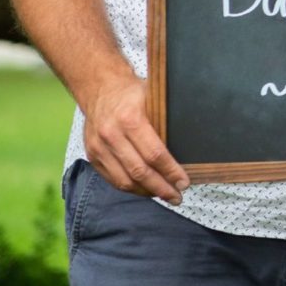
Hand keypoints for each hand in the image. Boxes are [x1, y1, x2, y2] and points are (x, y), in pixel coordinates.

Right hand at [83, 74, 189, 202]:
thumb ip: (167, 120)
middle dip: (161, 188)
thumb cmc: (133, 93)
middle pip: (139, 171)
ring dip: (146, 192)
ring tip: (164, 196)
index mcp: (130, 119)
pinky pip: (112, 180)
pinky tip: (146, 190)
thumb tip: (193, 143)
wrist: (100, 88)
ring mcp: (99, 148)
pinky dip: (131, 188)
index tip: (184, 182)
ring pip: (124, 180)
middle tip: (178, 197)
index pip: (154, 154)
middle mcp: (112, 135)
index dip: (171, 172)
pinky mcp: (92, 156)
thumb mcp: (153, 98)